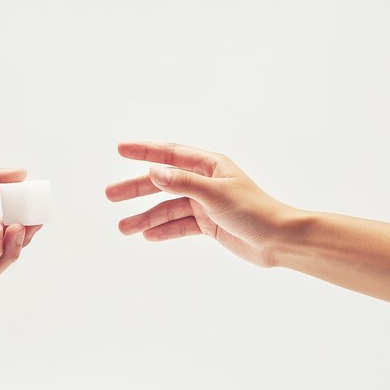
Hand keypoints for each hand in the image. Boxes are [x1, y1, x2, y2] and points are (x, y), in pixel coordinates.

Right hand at [106, 142, 296, 266]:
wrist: (278, 241)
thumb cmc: (254, 211)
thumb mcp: (215, 194)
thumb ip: (182, 182)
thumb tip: (153, 171)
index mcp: (209, 166)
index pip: (170, 153)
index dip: (144, 151)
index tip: (120, 148)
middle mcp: (204, 182)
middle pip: (162, 182)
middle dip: (136, 189)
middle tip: (110, 194)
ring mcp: (205, 204)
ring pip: (168, 208)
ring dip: (146, 217)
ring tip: (124, 228)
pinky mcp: (208, 224)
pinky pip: (180, 225)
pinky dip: (164, 230)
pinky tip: (147, 236)